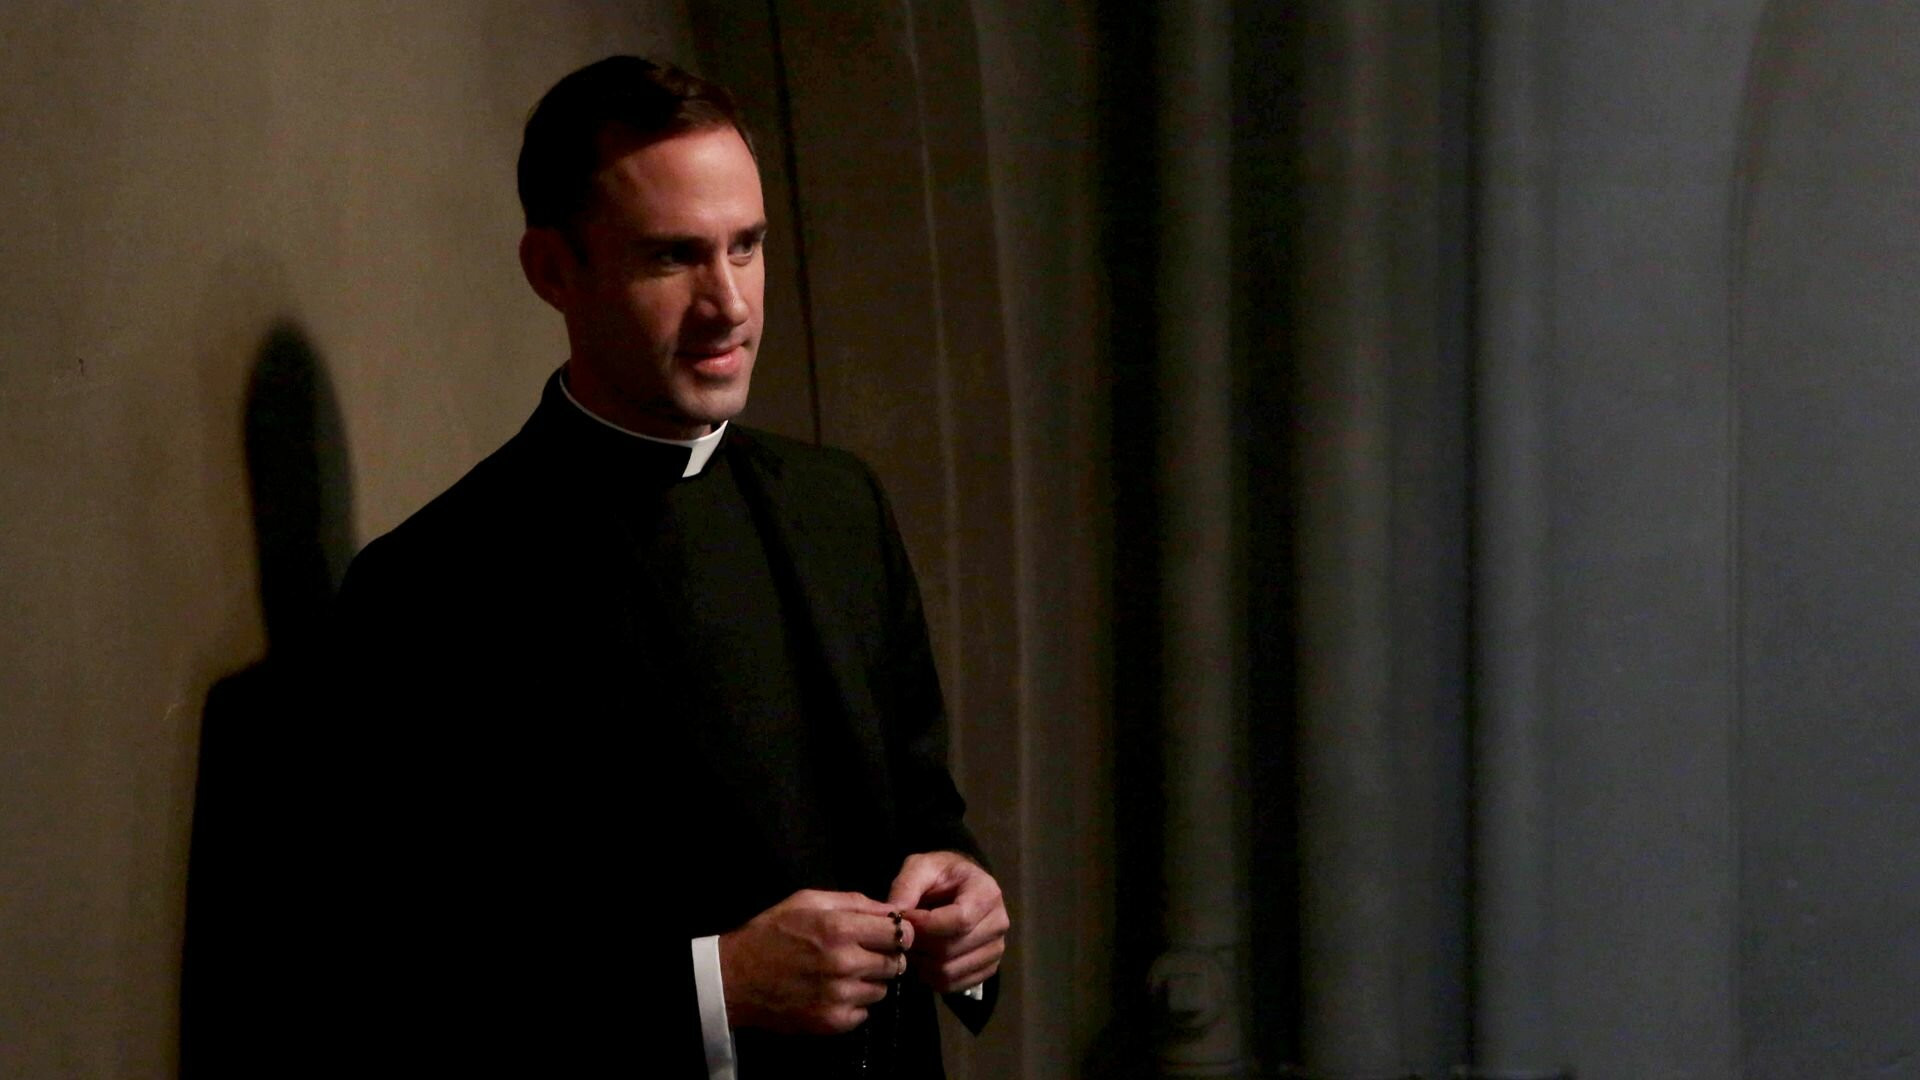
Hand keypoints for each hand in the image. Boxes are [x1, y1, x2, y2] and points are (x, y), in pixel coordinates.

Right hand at [718, 890, 914, 1034]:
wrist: (735, 979)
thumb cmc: (771, 932)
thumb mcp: (808, 901)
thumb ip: (854, 901)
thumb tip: (892, 911)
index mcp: (840, 928)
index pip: (901, 934)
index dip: (900, 933)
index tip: (889, 935)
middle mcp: (845, 963)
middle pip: (896, 963)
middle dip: (886, 956)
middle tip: (865, 953)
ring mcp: (840, 996)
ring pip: (883, 989)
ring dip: (871, 981)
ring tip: (845, 973)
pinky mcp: (833, 1022)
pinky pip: (865, 1012)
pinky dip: (856, 1003)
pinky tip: (835, 992)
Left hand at [888, 851, 1008, 993]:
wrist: (961, 887)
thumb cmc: (941, 875)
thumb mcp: (921, 867)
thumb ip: (906, 886)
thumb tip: (894, 915)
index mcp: (987, 893)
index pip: (959, 920)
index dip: (925, 926)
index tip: (904, 919)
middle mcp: (998, 923)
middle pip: (951, 949)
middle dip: (919, 945)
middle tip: (903, 935)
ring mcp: (996, 949)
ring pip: (949, 971)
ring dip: (922, 964)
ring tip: (913, 946)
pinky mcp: (988, 969)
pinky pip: (953, 985)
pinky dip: (931, 977)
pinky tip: (925, 959)